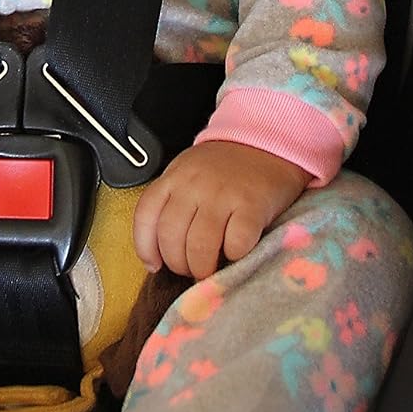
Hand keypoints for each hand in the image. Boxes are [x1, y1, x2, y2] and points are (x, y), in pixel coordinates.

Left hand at [132, 140, 310, 278]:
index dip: (145, 248)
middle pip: (171, 237)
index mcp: (174, 177)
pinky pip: (235, 245)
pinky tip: (236, 252)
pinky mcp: (252, 207)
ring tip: (211, 268)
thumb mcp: (188, 173)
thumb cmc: (226, 166)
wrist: (266, 143)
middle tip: (191, 269)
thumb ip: (172, 203)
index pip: (145, 216)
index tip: (155, 264)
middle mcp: (194, 185)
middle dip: (178, 264)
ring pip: (199, 247)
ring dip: (203, 268)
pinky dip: (234, 257)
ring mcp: (223, 195)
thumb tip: (157, 254)